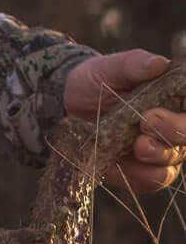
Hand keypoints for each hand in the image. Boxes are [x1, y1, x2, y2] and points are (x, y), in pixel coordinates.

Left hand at [64, 49, 184, 192]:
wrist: (68, 107)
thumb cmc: (97, 82)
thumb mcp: (109, 68)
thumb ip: (133, 64)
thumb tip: (158, 64)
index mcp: (176, 95)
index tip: (170, 104)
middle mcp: (175, 123)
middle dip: (174, 129)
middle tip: (147, 121)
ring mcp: (161, 150)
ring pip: (174, 160)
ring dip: (160, 155)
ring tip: (138, 146)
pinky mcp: (142, 172)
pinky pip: (153, 180)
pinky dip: (144, 175)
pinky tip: (128, 164)